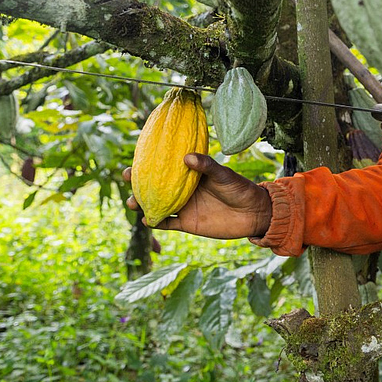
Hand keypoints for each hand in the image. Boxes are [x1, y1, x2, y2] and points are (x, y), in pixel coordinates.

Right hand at [124, 154, 272, 238]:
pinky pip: (167, 224)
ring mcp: (184, 207)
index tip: (135, 158)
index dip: (148, 164)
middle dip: (138, 184)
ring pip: (156, 205)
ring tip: (132, 202)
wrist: (253, 213)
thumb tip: (187, 157)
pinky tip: (147, 220)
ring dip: (142, 204)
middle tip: (128, 178)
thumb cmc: (240, 188)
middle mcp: (182, 190)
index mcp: (189, 175)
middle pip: (154, 187)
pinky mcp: (188, 223)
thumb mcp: (224, 175)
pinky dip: (156, 222)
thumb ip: (207, 166)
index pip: (164, 167)